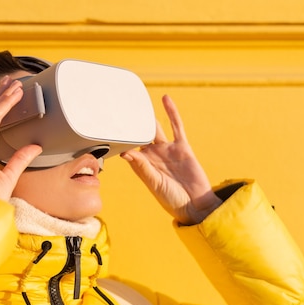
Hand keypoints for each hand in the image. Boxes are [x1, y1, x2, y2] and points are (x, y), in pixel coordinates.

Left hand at [121, 95, 221, 224]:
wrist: (195, 205)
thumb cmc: (172, 199)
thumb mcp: (154, 183)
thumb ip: (142, 167)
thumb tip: (125, 152)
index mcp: (142, 165)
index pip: (127, 147)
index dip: (119, 139)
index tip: (108, 127)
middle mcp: (153, 155)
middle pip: (140, 135)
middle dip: (131, 124)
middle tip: (120, 108)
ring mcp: (167, 150)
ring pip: (155, 128)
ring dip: (148, 116)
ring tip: (138, 101)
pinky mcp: (182, 147)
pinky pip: (176, 126)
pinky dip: (171, 112)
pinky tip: (165, 99)